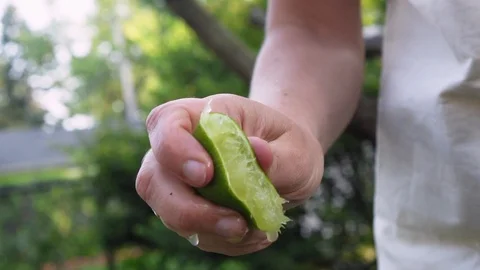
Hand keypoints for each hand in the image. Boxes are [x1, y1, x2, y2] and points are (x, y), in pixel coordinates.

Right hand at [135, 93, 323, 255]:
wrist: (287, 162)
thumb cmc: (287, 146)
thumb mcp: (298, 148)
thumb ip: (280, 155)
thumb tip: (258, 152)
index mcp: (205, 116)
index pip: (166, 121)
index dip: (174, 149)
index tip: (206, 174)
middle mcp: (183, 147)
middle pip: (154, 177)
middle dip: (187, 208)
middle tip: (236, 223)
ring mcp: (180, 181)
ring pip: (167, 211)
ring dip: (208, 230)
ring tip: (255, 230)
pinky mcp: (190, 210)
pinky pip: (194, 232)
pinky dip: (223, 240)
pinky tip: (255, 234)